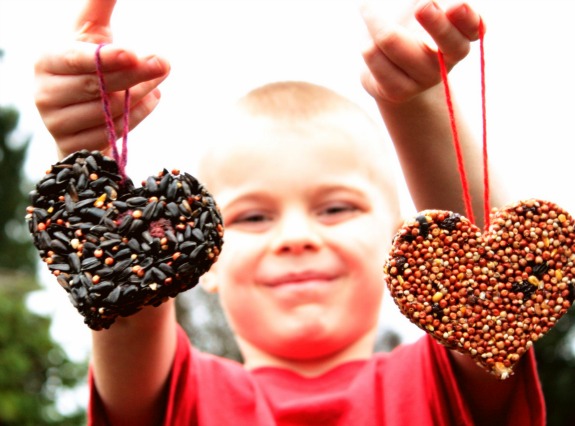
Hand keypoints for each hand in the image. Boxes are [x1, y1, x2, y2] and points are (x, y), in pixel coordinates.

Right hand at [34, 0, 169, 157]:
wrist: (79, 112)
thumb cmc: (87, 67)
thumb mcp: (90, 36)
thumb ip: (97, 8)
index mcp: (46, 62)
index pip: (75, 59)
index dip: (105, 58)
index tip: (133, 54)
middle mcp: (45, 94)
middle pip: (97, 86)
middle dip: (135, 74)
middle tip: (164, 62)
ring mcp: (57, 125)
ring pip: (110, 110)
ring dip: (141, 93)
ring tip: (156, 81)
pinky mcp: (75, 148)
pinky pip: (115, 133)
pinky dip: (140, 114)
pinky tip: (151, 98)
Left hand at [360, 1, 482, 103]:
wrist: (388, 68)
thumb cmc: (407, 29)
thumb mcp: (422, 8)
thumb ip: (430, 1)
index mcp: (460, 37)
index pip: (474, 28)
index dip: (466, 17)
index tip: (454, 6)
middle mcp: (446, 62)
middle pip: (446, 40)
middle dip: (435, 21)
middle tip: (421, 6)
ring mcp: (424, 79)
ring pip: (392, 39)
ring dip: (375, 19)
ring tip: (368, 10)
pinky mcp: (399, 91)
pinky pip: (373, 55)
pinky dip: (366, 40)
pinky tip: (367, 39)